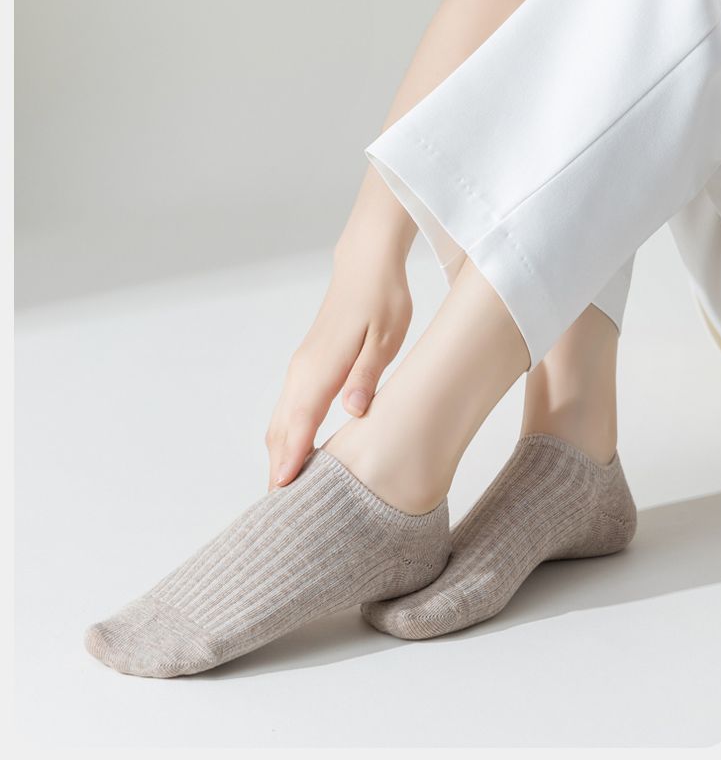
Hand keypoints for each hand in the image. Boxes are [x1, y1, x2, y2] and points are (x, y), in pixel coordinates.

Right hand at [265, 235, 412, 488]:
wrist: (364, 265)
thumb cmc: (382, 300)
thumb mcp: (386, 339)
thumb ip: (367, 377)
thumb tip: (353, 414)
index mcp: (321, 368)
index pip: (299, 422)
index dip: (290, 460)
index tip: (281, 494)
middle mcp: (303, 371)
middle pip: (281, 429)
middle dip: (278, 468)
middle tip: (279, 512)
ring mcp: (301, 368)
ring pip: (280, 420)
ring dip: (279, 454)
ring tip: (285, 493)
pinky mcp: (306, 366)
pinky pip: (288, 409)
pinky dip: (286, 436)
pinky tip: (297, 453)